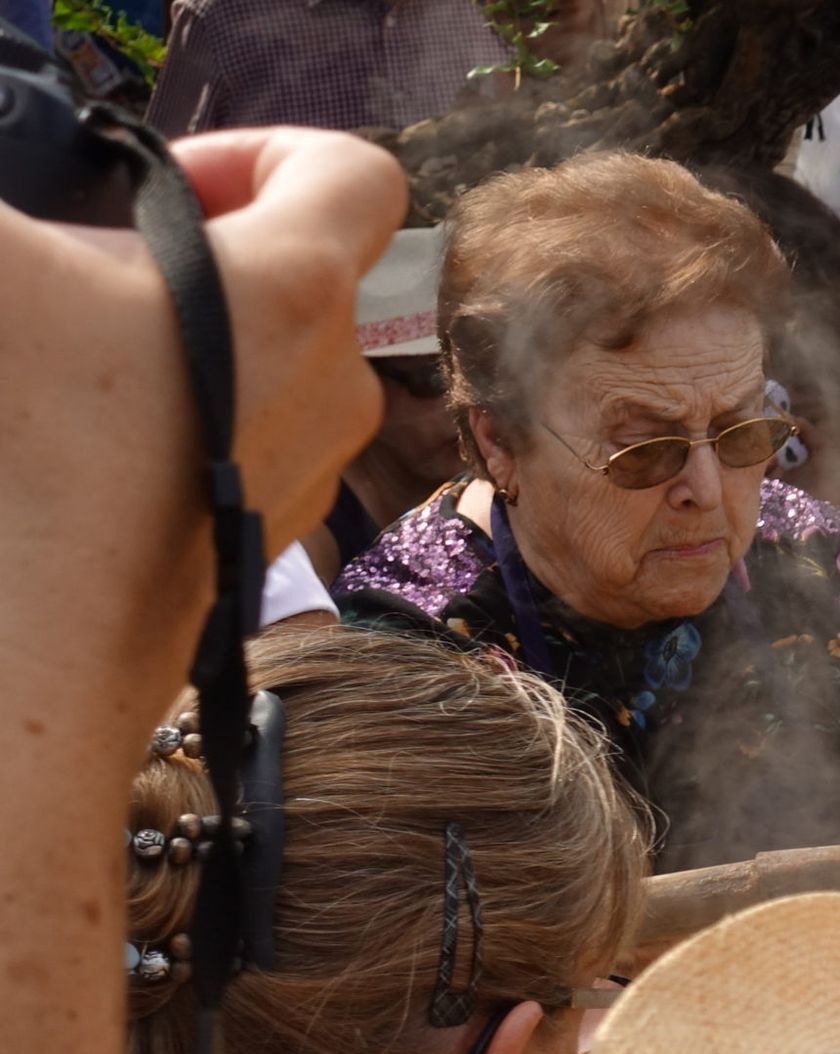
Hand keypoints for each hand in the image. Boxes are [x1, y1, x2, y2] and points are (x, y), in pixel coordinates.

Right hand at [1, 126, 403, 729]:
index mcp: (294, 292)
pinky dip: (173, 430)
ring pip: (264, 369)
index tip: (161, 183)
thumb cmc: (18, 455)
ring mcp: (306, 475)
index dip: (262, 150)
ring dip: (175, 348)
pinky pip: (238, 451)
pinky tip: (73, 451)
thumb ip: (11, 213)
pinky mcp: (259, 544)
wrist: (29, 666)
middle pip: (294, 276)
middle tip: (80, 280)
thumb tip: (28, 242)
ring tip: (62, 370)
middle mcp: (332, 385)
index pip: (356, 175)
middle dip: (186, 258)